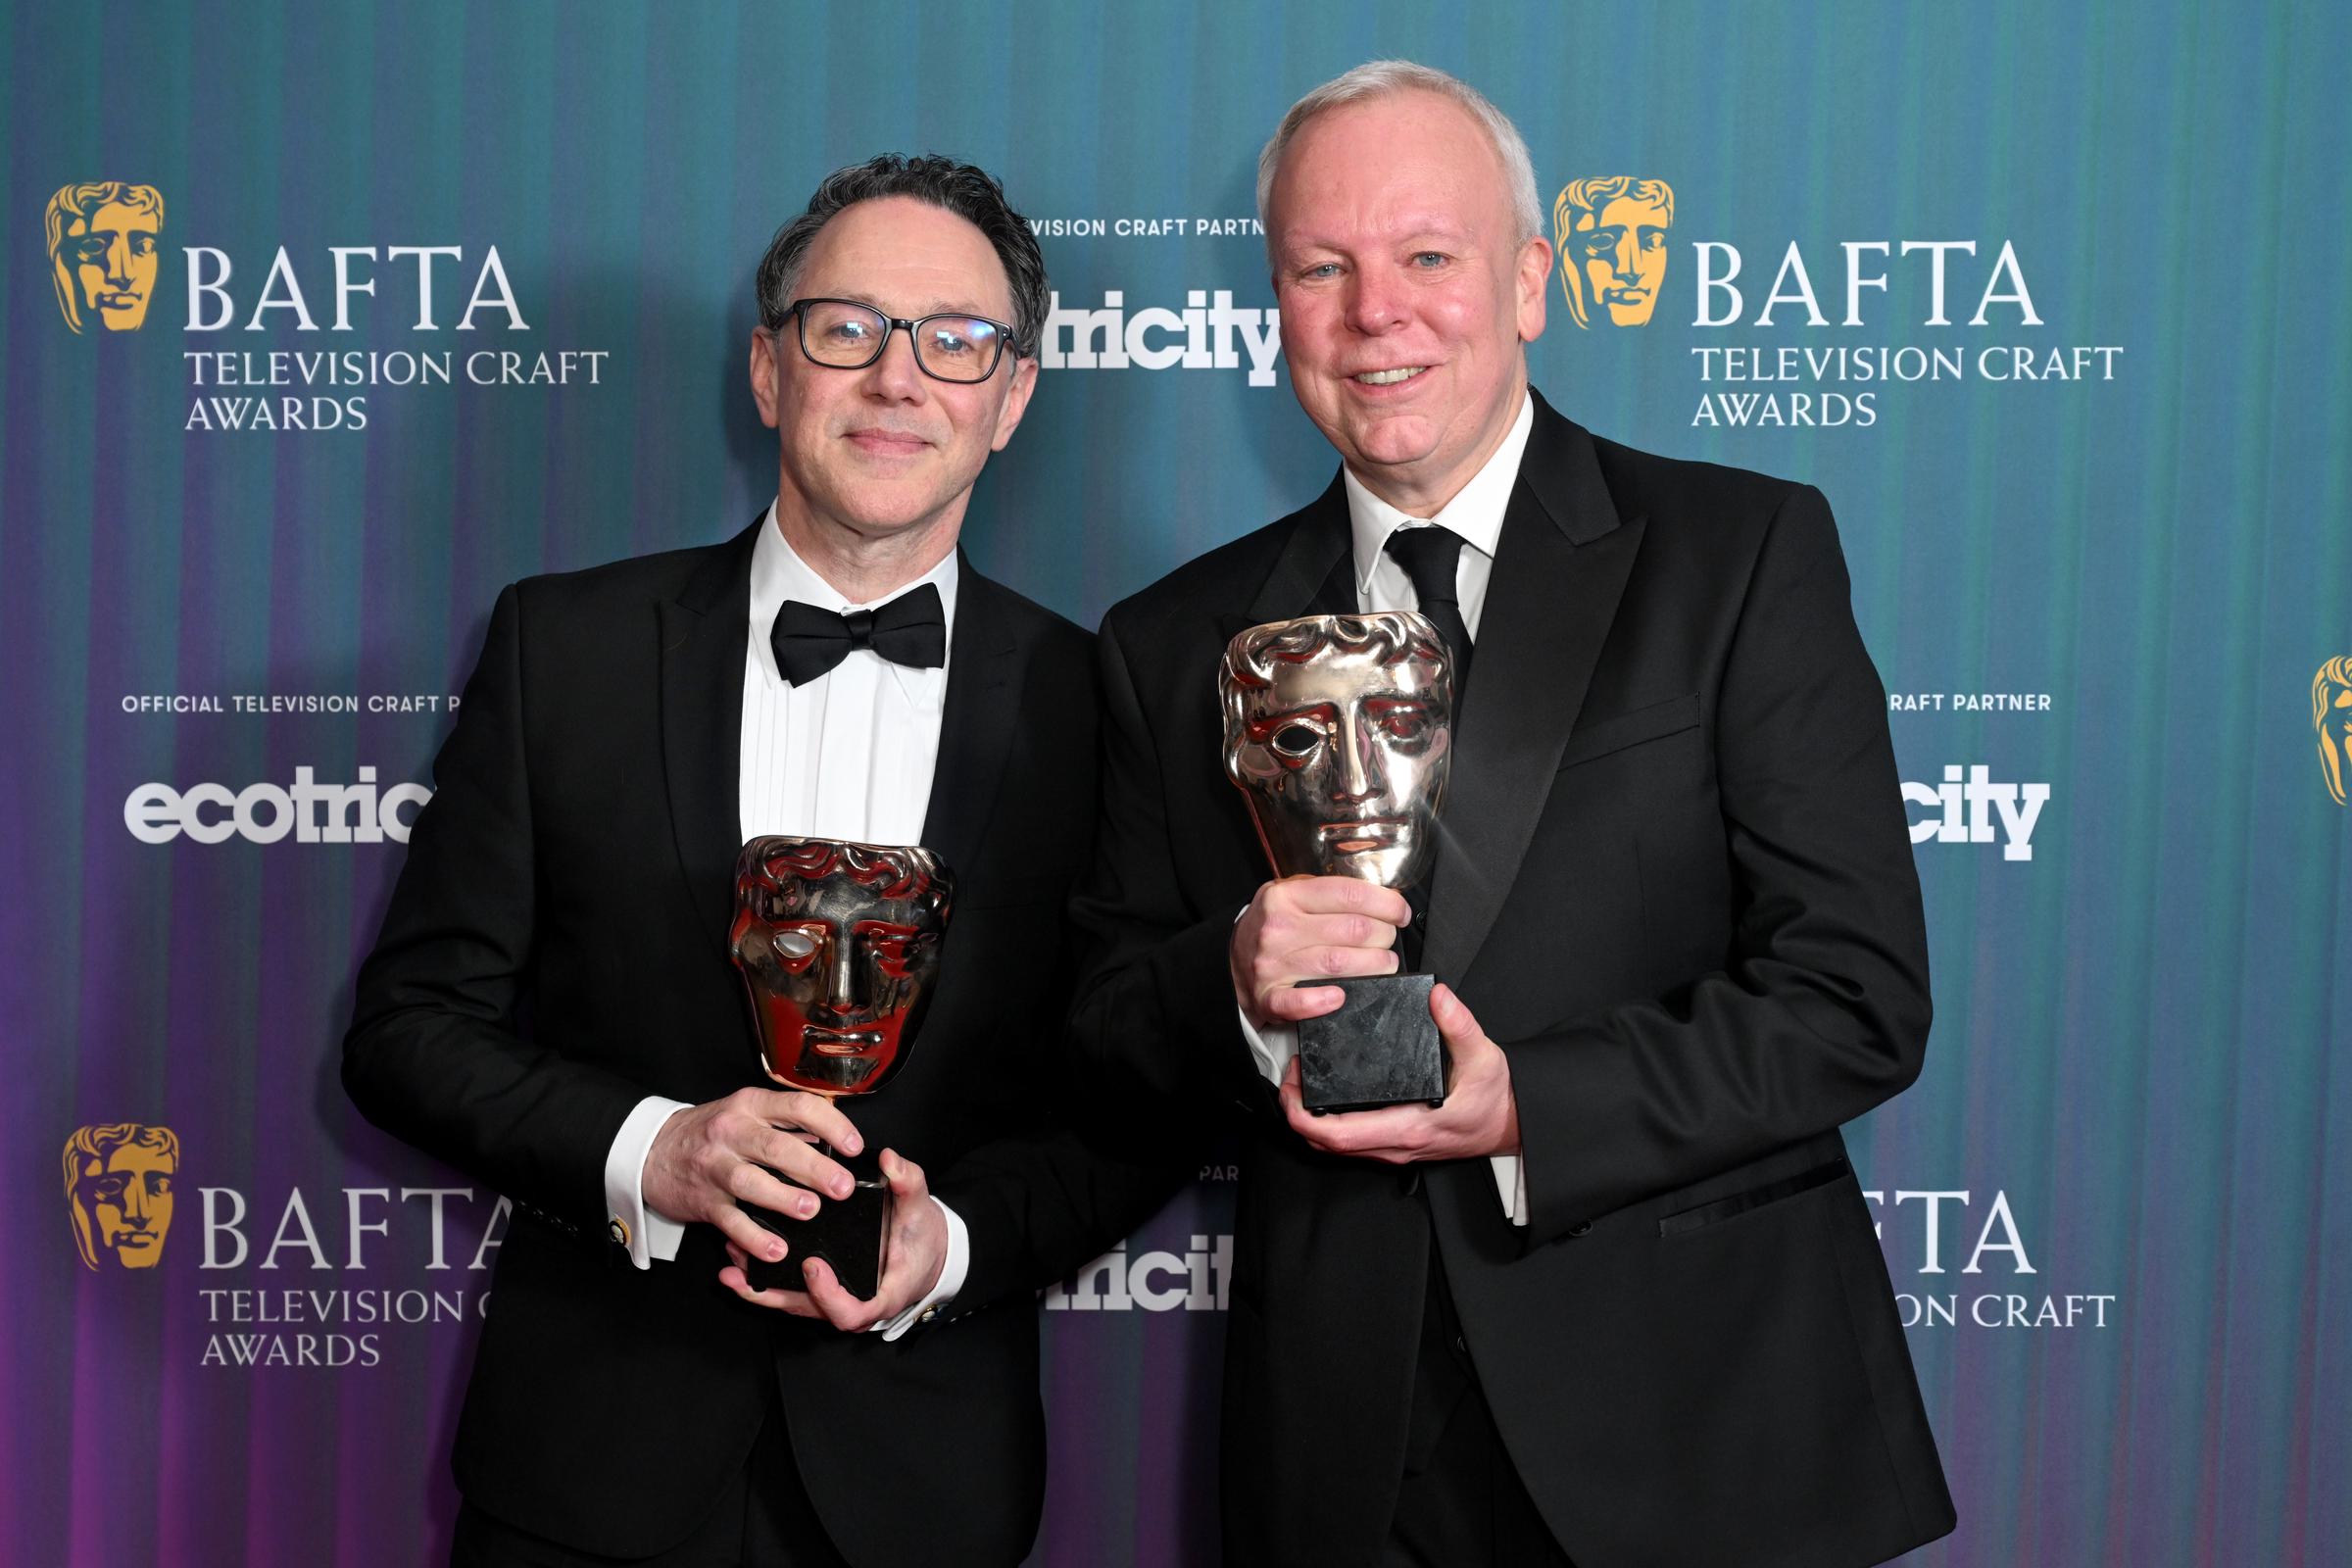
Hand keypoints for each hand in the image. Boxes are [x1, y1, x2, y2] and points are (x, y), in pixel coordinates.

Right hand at [642, 1087, 863, 1265]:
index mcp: (751, 1105)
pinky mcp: (704, 1200)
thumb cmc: (711, 1133)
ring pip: (751, 1182)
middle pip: (777, 1146)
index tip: (855, 1146)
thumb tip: (835, 1140)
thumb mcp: (746, 1114)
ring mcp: (715, 1167)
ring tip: (811, 1210)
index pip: (798, 1107)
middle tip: (842, 1186)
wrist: (652, 1151)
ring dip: (784, 1197)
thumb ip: (787, 1125)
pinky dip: (753, 1237)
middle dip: (814, 1167)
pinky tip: (776, 1248)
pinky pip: (731, 1221)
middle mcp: (732, 1132)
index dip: (831, 1126)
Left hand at [718, 1150, 947, 1329]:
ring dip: (758, 1288)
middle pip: (808, 1311)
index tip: (812, 1266)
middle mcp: (853, 1305)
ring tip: (730, 1263)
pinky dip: (760, 1284)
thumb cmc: (922, 1236)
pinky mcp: (819, 1293)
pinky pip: (787, 1295)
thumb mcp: (920, 1207)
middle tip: (747, 1261)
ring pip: (791, 1305)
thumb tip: (890, 1161)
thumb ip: (908, 1183)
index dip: (828, 1295)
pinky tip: (734, 1267)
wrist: (925, 1253)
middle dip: (773, 1292)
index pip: (850, 1311)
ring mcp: (833, 1301)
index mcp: (881, 1294)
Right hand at [1231, 875, 1411, 1029]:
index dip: (1386, 903)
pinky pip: (1301, 1002)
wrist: (1229, 960)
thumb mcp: (1289, 894)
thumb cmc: (1271, 926)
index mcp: (1287, 896)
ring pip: (1340, 963)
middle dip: (1385, 936)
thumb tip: (1379, 898)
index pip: (1350, 894)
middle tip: (1389, 940)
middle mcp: (1280, 927)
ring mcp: (1273, 963)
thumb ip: (1326, 893)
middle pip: (1353, 930)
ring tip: (1384, 964)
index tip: (1400, 912)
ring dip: (1374, 965)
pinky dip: (1325, 1001)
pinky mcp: (1269, 995)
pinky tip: (1342, 996)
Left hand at [1280, 983, 1519, 1162]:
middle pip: (1328, 1144)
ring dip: (1312, 1120)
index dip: (1305, 1115)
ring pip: (1338, 1146)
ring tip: (1304, 1082)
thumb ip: (1460, 1025)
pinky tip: (1329, 1095)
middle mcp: (1395, 1145)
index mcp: (1409, 1126)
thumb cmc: (1496, 1098)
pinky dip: (1330, 1123)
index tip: (1293, 1086)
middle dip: (1298, 1114)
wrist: (1511, 1125)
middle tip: (1291, 1078)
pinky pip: (1352, 1142)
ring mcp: (1393, 1148)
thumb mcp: (1484, 1055)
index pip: (1341, 1135)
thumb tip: (1437, 997)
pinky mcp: (1395, 1144)